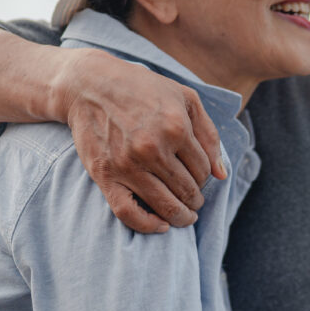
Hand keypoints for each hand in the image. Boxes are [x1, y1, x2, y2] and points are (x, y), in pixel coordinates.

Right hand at [60, 48, 225, 233]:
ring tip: (184, 216)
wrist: (88, 84)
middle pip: (187, 191)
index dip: (204, 178)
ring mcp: (128, 164)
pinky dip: (148, 226)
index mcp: (175, 127)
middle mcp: (152, 148)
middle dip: (195, 200)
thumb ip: (208, 135)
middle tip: (193, 201)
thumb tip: (221, 175)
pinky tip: (161, 226)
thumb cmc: (141, 89)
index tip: (197, 178)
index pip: (203, 171)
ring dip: (180, 217)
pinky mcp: (106, 176)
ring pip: (166, 206)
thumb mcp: (185, 98)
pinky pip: (129, 213)